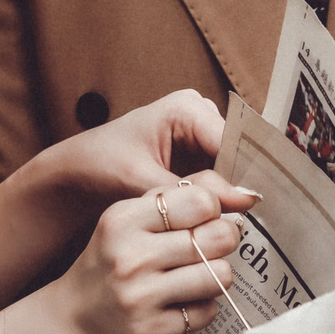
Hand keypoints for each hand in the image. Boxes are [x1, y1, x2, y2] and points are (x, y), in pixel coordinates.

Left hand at [45, 91, 233, 213]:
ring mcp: (201, 136)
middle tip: (248, 220)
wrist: (77, 173)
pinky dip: (221, 199)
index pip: (233, 140)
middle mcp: (200, 116)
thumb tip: (245, 200)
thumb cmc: (100, 166)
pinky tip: (223, 222)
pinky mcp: (198, 157)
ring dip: (233, 196)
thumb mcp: (142, 180)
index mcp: (187, 108)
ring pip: (233, 169)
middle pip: (238, 153)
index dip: (246, 173)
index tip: (256, 206)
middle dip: (241, 186)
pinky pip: (220, 179)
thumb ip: (190, 192)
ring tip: (237, 225)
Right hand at [54, 174, 255, 333]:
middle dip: (223, 241)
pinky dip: (200, 308)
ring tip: (194, 277)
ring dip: (214, 277)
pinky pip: (208, 311)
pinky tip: (177, 304)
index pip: (200, 201)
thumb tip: (240, 196)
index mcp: (123, 219)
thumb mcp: (127, 219)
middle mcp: (131, 256)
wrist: (73, 320)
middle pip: (219, 236)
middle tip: (209, 247)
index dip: (213, 209)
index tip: (204, 219)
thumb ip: (174, 198)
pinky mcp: (153, 330)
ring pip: (220, 276)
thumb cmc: (109, 262)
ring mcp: (141, 296)